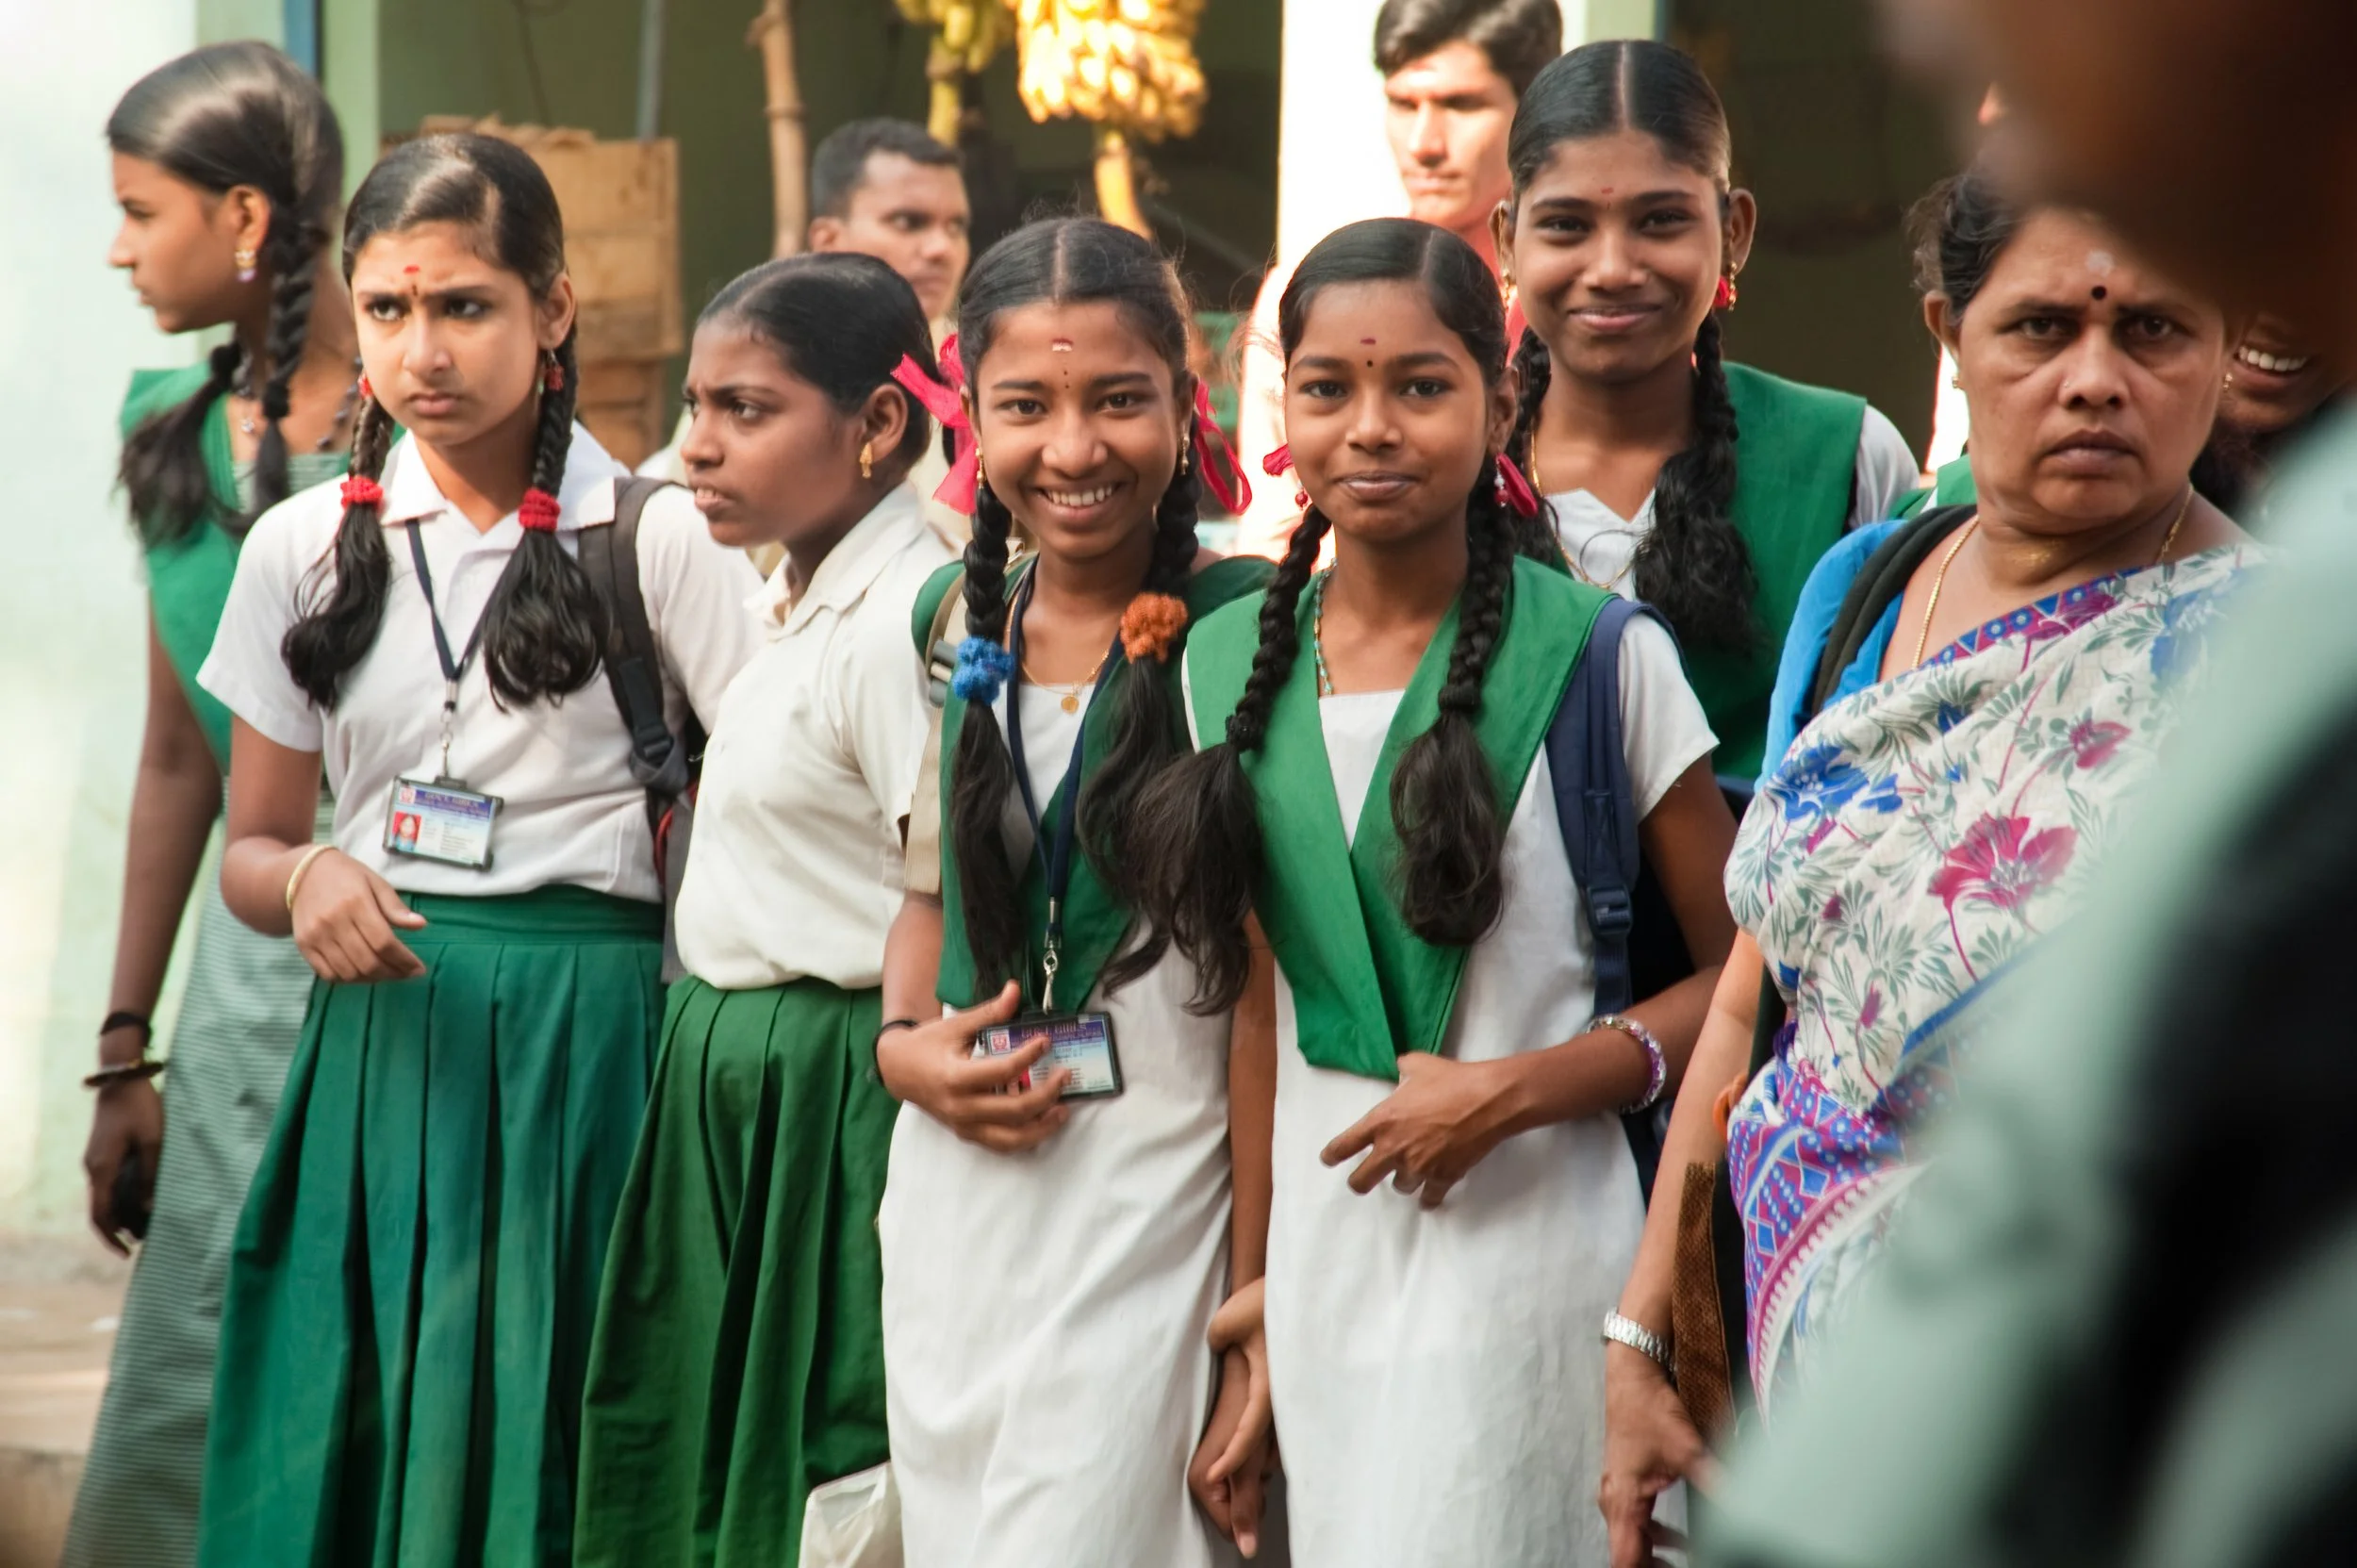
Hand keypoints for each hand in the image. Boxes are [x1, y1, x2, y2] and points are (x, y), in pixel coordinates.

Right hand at [84, 1076, 162, 1255]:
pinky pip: (109, 1183)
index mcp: (101, 1169)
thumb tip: (148, 1209)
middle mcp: (93, 1168)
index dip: (112, 1237)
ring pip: (105, 1197)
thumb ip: (149, 1176)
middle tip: (145, 1241)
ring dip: (122, 1214)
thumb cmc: (141, 1109)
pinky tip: (142, 1201)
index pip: (100, 1215)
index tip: (127, 1253)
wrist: (122, 1080)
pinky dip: (122, 1197)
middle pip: (101, 1210)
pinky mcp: (102, 1152)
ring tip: (148, 1226)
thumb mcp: (153, 1142)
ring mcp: (95, 1160)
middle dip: (120, 1229)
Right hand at [290, 849, 426, 982]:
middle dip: (393, 973)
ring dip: (373, 979)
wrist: (303, 874)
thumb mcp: (376, 883)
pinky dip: (349, 980)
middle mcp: (333, 922)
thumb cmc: (347, 877)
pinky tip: (363, 974)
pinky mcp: (303, 946)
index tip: (419, 969)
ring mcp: (316, 936)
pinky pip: (328, 974)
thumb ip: (395, 907)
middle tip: (406, 974)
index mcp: (356, 903)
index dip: (404, 960)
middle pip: (367, 961)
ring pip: (349, 973)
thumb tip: (421, 925)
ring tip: (388, 973)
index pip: (384, 942)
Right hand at [874, 981, 1071, 1152]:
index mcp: (956, 1078)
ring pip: (1012, 1138)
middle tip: (1065, 1076)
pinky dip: (1025, 1137)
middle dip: (1047, 1095)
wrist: (898, 1071)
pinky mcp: (967, 1133)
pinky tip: (1042, 1122)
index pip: (1002, 1071)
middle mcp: (961, 1107)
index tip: (1045, 1041)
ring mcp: (964, 1125)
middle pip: (1015, 1110)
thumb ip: (989, 1012)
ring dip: (1042, 1126)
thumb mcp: (956, 1025)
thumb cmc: (927, 1045)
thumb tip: (1014, 990)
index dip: (1028, 1056)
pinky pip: (1002, 1144)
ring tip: (1063, 1110)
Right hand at [1189, 1343, 1276, 1556]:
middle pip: (1242, 1510)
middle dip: (1259, 1491)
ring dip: (1265, 1474)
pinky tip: (1267, 1440)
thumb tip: (1246, 1551)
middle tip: (1261, 1458)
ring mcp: (1222, 1463)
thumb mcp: (1247, 1466)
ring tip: (1264, 1445)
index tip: (1255, 1481)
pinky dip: (1267, 1461)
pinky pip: (1258, 1474)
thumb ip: (1246, 1509)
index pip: (1231, 1526)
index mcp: (1201, 1481)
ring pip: (1254, 1491)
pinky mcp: (1235, 1452)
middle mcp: (1207, 1475)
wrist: (1246, 1369)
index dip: (1250, 1511)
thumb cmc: (1244, 1411)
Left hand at [1320, 1052, 1517, 1206]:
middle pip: (1361, 1181)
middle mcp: (1394, 1149)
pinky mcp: (1443, 1178)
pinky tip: (1429, 1197)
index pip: (1345, 1145)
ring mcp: (1418, 1167)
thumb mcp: (1418, 1065)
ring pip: (1399, 1188)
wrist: (1489, 1100)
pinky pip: (1429, 1198)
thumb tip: (1401, 1071)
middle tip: (1361, 1180)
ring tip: (1409, 1172)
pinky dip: (1429, 1198)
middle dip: (1359, 1182)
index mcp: (1381, 1121)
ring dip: (1402, 1181)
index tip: (1328, 1160)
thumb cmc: (1451, 1079)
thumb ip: (1402, 1071)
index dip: (1332, 1155)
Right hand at [1597, 1340, 1716, 1567]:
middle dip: (1654, 1567)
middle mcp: (1614, 1502)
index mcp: (1622, 1501)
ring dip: (1657, 1554)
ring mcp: (1617, 1493)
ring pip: (1633, 1540)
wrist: (1632, 1375)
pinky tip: (1681, 1539)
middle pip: (1628, 1555)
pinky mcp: (1626, 1484)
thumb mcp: (1687, 1450)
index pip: (1625, 1560)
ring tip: (1687, 1562)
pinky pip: (1638, 1522)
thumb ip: (1716, 1483)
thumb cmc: (1648, 1409)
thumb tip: (1746, 1507)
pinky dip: (1657, 1536)